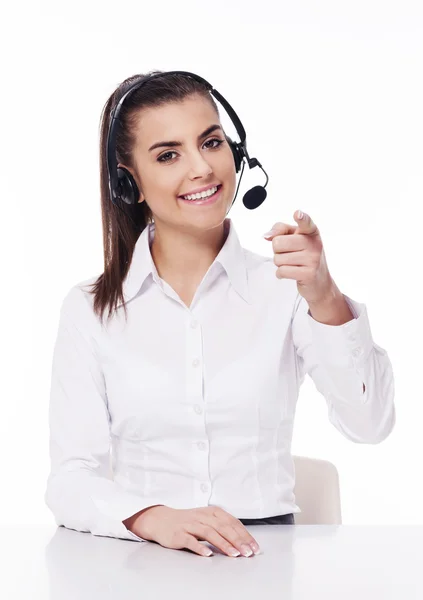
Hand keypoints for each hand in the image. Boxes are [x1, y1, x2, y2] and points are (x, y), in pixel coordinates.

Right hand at [127, 505, 259, 557]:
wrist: (162, 520)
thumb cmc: (188, 522)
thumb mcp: (207, 520)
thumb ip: (223, 527)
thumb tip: (243, 540)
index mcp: (212, 511)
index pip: (232, 522)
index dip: (244, 535)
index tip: (254, 547)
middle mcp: (202, 516)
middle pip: (223, 527)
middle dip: (238, 541)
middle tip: (248, 553)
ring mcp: (190, 524)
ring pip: (210, 533)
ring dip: (224, 544)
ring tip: (234, 554)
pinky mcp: (179, 534)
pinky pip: (191, 540)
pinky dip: (200, 547)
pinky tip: (208, 554)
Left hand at [263, 210, 334, 304]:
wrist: (319, 282)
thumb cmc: (304, 257)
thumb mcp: (295, 239)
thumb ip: (280, 230)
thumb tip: (267, 236)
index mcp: (311, 232)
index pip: (306, 223)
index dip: (301, 218)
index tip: (298, 214)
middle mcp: (314, 244)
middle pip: (278, 243)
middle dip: (277, 251)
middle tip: (289, 254)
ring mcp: (312, 259)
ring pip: (278, 259)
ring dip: (280, 264)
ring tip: (293, 264)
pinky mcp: (308, 274)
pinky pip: (282, 271)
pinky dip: (281, 274)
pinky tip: (291, 273)